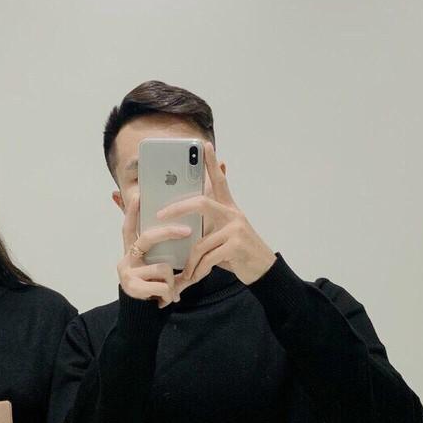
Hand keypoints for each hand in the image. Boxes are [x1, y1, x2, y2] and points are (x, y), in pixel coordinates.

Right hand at [118, 190, 190, 307]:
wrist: (143, 318)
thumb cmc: (154, 288)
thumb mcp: (155, 266)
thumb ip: (159, 250)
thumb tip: (178, 228)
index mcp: (131, 251)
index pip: (130, 226)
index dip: (132, 211)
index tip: (138, 194)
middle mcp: (126, 258)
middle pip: (148, 238)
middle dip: (169, 232)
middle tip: (187, 231)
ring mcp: (127, 273)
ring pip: (163, 267)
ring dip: (172, 281)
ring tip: (168, 291)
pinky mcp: (132, 287)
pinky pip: (162, 284)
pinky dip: (169, 294)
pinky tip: (165, 301)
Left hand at [157, 142, 275, 290]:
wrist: (262, 270)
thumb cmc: (237, 252)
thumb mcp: (224, 233)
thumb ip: (207, 224)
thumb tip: (183, 223)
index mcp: (228, 208)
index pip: (219, 180)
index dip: (211, 163)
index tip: (204, 145)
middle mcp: (232, 214)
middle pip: (201, 202)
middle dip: (178, 208)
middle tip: (159, 215)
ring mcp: (235, 229)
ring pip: (200, 242)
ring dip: (189, 261)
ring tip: (184, 274)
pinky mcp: (236, 245)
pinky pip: (207, 257)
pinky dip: (197, 270)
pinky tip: (193, 278)